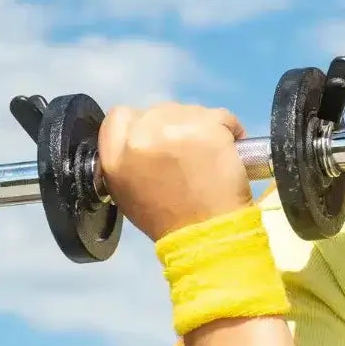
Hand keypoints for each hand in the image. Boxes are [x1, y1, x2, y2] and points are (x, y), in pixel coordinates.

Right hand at [97, 102, 254, 242]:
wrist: (206, 235)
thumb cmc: (169, 220)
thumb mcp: (126, 191)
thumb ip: (127, 158)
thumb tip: (140, 139)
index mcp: (115, 156)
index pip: (121, 116)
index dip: (142, 123)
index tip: (159, 137)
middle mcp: (140, 137)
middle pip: (159, 110)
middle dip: (176, 126)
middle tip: (189, 152)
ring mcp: (174, 130)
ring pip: (191, 110)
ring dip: (202, 126)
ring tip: (209, 155)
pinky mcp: (207, 128)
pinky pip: (221, 116)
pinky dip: (229, 128)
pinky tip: (229, 149)